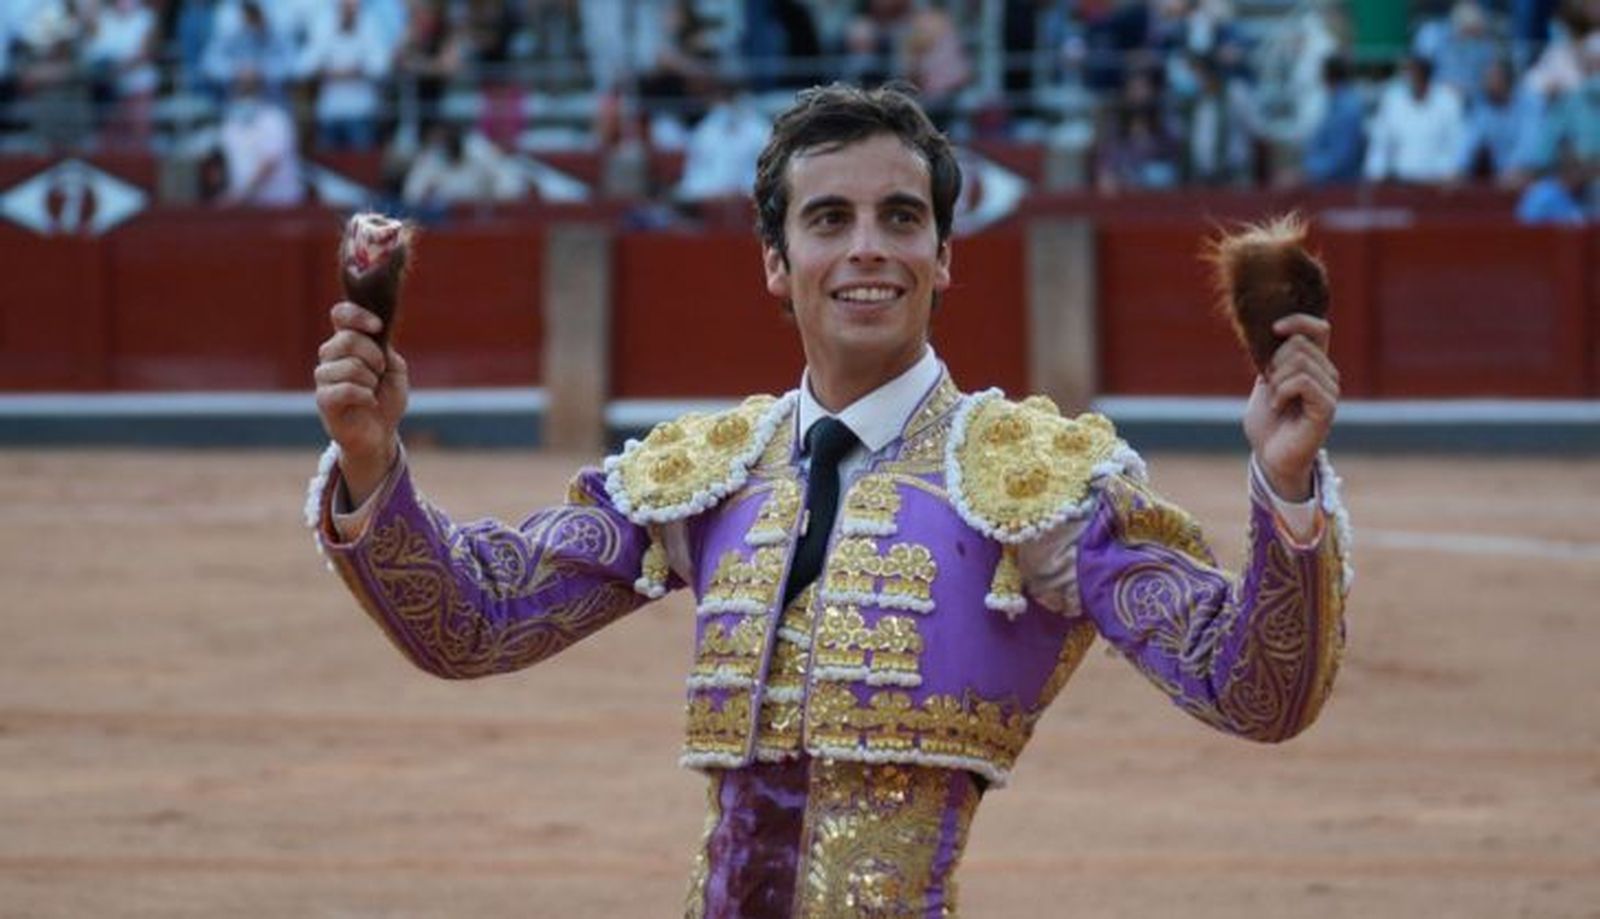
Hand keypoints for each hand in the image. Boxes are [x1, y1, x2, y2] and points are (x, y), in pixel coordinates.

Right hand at [314, 301, 408, 503]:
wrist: (381, 432)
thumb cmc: (385, 398)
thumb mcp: (394, 368)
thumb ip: (384, 349)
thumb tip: (372, 339)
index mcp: (347, 343)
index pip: (341, 315)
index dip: (356, 315)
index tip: (378, 327)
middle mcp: (330, 357)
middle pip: (347, 340)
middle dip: (374, 356)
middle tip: (380, 372)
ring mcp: (324, 378)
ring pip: (349, 366)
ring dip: (370, 380)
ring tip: (372, 390)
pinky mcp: (324, 400)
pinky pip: (344, 389)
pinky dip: (365, 396)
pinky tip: (369, 402)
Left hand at [1243, 314, 1338, 500]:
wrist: (1269, 455)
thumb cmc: (1268, 422)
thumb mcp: (1266, 382)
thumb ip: (1273, 358)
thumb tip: (1274, 331)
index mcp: (1314, 365)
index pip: (1319, 328)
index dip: (1298, 321)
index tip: (1273, 329)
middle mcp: (1327, 374)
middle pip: (1299, 343)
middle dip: (1273, 361)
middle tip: (1269, 386)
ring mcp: (1329, 390)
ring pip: (1300, 360)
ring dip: (1276, 380)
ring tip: (1275, 400)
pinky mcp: (1326, 407)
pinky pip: (1302, 381)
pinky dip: (1281, 391)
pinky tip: (1278, 406)